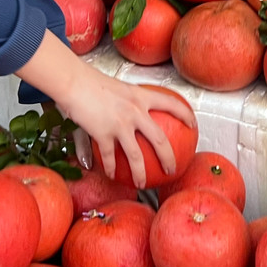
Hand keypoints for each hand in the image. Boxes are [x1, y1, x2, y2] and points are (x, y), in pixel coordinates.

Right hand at [60, 70, 196, 188]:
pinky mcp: (104, 134)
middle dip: (168, 157)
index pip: (171, 104)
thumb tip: (131, 115)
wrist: (74, 82)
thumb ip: (128, 102)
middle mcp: (135, 111)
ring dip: (140, 173)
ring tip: (142, 184)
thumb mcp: (118, 88)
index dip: (185, 114)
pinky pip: (110, 157)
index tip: (193, 123)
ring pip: (136, 156)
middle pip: (159, 139)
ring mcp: (120, 124)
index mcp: (141, 96)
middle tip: (172, 169)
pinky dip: (111, 168)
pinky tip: (112, 175)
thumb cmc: (92, 82)